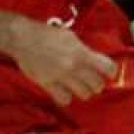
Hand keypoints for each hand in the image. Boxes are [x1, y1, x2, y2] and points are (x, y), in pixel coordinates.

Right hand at [0, 12, 114, 105]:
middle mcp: (74, 67)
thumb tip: (94, 60)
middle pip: (97, 85)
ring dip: (83, 91)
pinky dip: (66, 97)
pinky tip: (64, 91)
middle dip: (97, 83)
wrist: (23, 38)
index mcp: (81, 53)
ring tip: (78, 86)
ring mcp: (61, 78)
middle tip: (92, 79)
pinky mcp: (48, 85)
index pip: (107, 68)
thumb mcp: (70, 36)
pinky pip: (64, 99)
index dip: (111, 71)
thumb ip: (83, 50)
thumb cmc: (46, 34)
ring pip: (84, 95)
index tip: (109, 73)